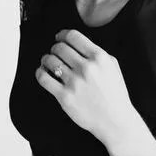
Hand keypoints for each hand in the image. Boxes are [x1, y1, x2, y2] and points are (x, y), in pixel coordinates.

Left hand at [35, 29, 142, 147]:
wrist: (115, 120)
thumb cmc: (114, 95)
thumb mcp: (113, 66)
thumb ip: (97, 53)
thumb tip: (78, 43)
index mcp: (99, 58)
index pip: (73, 36)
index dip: (62, 34)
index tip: (59, 37)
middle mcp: (86, 68)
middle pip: (59, 47)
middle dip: (54, 47)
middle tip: (54, 52)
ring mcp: (74, 83)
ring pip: (50, 60)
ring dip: (46, 59)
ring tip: (47, 62)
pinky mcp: (65, 97)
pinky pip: (44, 78)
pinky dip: (40, 72)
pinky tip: (43, 72)